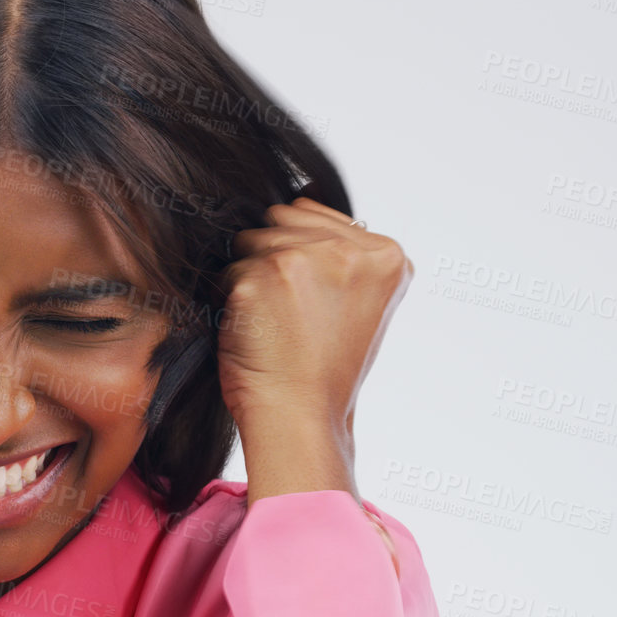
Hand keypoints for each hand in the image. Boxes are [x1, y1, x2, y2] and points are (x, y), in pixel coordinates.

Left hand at [218, 197, 412, 511]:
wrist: (300, 418)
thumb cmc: (321, 368)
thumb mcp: (356, 301)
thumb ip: (341, 251)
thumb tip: (297, 198)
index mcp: (388, 256)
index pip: (315, 213)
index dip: (300, 255)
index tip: (310, 302)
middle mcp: (353, 250)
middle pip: (282, 218)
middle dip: (275, 259)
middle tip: (292, 316)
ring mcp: (308, 259)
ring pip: (251, 239)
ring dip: (250, 277)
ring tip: (275, 323)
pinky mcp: (264, 275)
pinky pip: (227, 270)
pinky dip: (230, 300)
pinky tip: (255, 330)